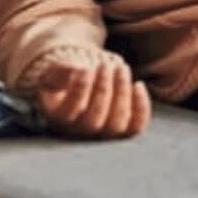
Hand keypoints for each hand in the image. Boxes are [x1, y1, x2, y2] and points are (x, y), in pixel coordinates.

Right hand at [35, 57, 151, 138]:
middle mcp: (80, 130)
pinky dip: (141, 108)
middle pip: (94, 122)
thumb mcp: (56, 70)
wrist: (81, 79)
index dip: (80, 90)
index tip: (85, 68)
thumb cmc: (65, 76)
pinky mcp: (124, 127)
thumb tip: (78, 70)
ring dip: (122, 95)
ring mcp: (103, 132)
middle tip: (105, 65)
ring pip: (116, 125)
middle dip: (103, 90)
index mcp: (58, 117)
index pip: (69, 113)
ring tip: (121, 69)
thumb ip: (61, 72)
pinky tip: (138, 84)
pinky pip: (136, 126)